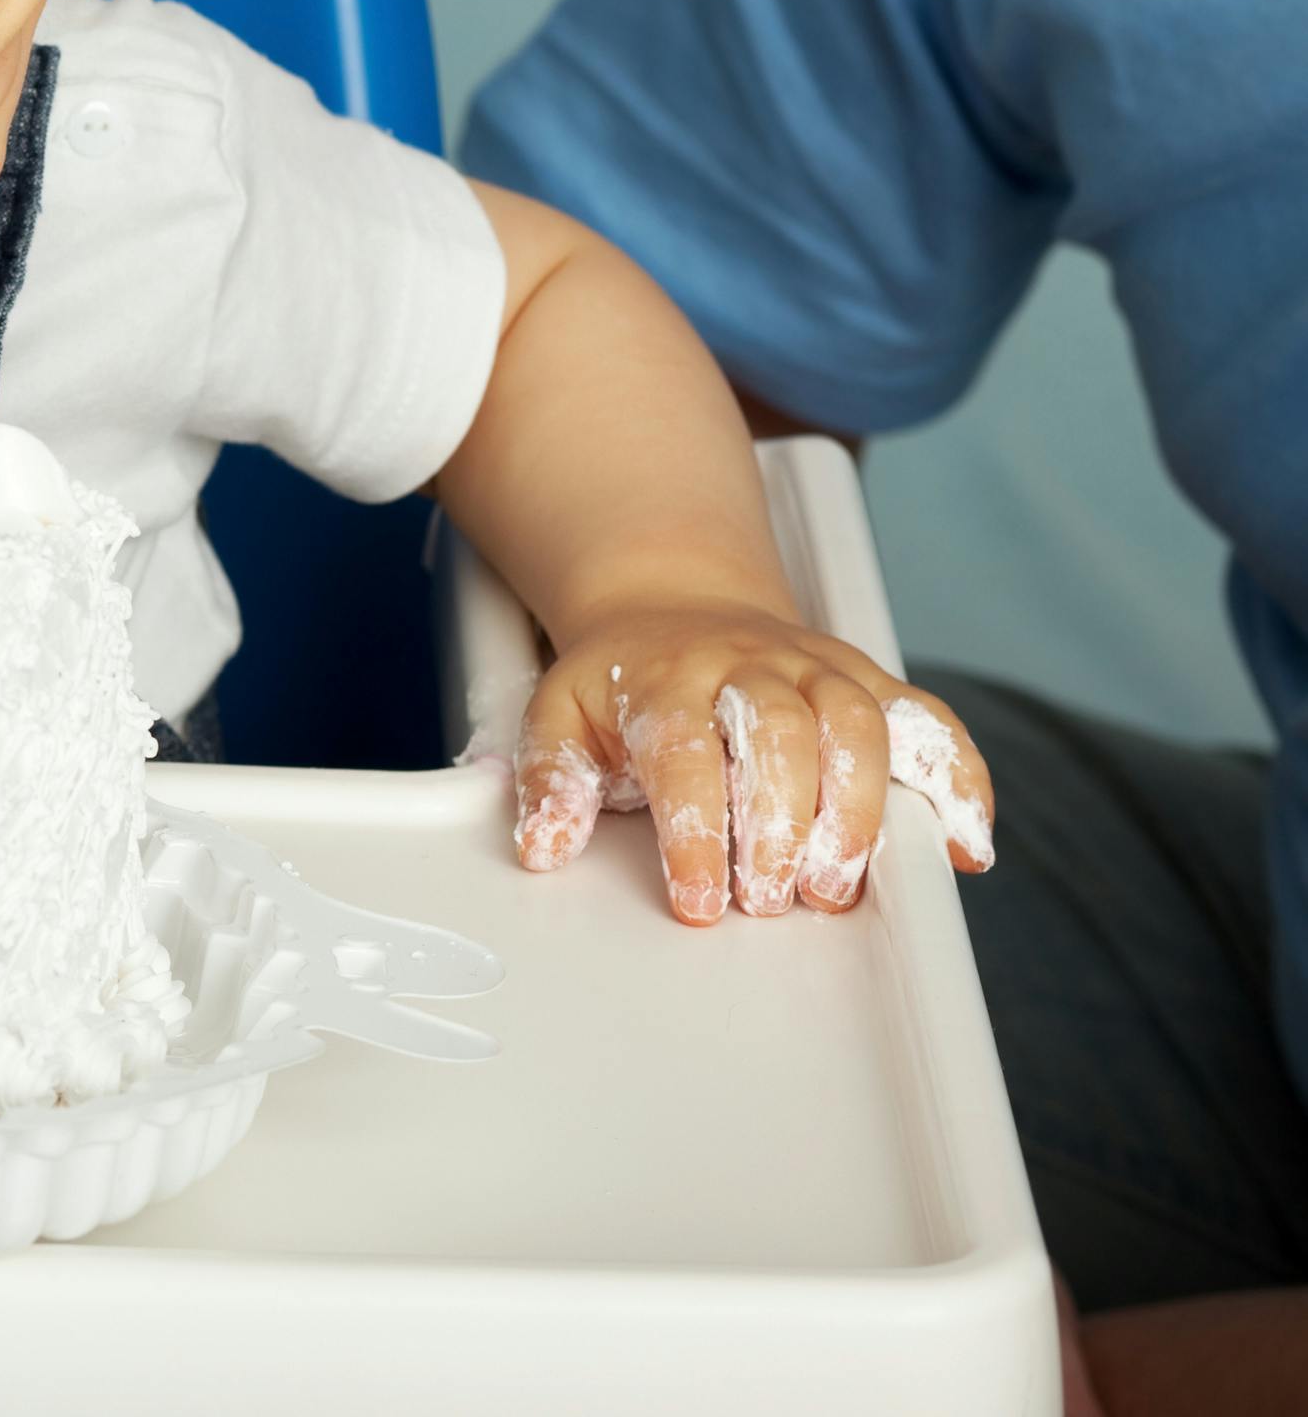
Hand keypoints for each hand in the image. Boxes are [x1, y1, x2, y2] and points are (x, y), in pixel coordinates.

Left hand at [511, 600, 996, 922]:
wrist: (671, 605)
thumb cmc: (620, 685)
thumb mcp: (559, 717)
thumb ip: (550, 781)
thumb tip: (543, 848)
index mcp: (667, 679)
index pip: (685, 753)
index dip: (697, 832)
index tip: (699, 901)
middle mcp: (748, 665)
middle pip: (780, 734)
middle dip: (781, 824)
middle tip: (772, 900)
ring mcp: (816, 668)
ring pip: (856, 723)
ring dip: (858, 810)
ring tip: (837, 886)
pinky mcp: (867, 679)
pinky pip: (927, 720)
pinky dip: (958, 779)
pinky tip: (964, 848)